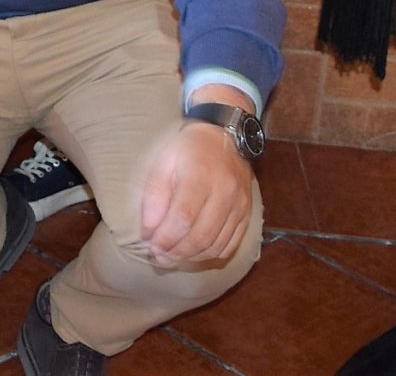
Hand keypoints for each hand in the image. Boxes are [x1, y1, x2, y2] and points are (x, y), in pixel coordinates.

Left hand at [137, 120, 255, 268]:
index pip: (184, 217)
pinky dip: (211, 255)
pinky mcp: (247, 213)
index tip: (150, 247)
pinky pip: (231, 245)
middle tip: (159, 258)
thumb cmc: (188, 149)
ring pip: (217, 245)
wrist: (224, 136)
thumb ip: (154, 197)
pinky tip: (194, 253)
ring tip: (172, 257)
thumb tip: (148, 232)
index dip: (166, 239)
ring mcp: (240, 204)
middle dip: (176, 253)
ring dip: (192, 258)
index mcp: (201, 174)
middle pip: (201, 236)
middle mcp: (225, 191)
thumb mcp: (163, 162)